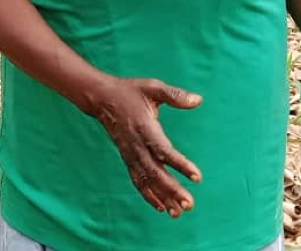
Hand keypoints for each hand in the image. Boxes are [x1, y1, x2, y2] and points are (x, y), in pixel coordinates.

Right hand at [89, 77, 203, 217]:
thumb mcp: (153, 87)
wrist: (101, 99)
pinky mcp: (128, 158)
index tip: (197, 177)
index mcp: (144, 128)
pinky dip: (149, 195)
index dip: (180, 164)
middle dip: (172, 190)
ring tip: (178, 212)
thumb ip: (176, 95)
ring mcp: (130, 154)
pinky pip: (138, 180)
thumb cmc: (130, 91)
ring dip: (162, 197)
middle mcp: (136, 145)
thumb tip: (199, 100)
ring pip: (147, 180)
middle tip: (189, 204)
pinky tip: (161, 207)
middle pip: (155, 172)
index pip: (164, 150)